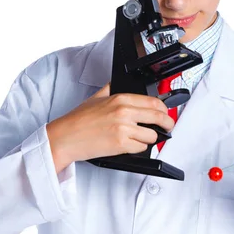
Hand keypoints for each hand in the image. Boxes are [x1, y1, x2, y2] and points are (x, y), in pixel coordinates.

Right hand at [47, 82, 174, 171]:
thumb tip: (119, 84)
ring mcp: (124, 129)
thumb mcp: (96, 97)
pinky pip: (141, 148)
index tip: (165, 113)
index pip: (153, 102)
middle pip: (158, 117)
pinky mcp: (121, 144)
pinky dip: (138, 148)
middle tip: (167, 128)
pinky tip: (129, 145)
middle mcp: (124, 112)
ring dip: (149, 139)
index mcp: (120, 99)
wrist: (65, 137)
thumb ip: (110, 89)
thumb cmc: (78, 120)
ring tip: (140, 138)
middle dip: (167, 124)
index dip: (164, 109)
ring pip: (152, 136)